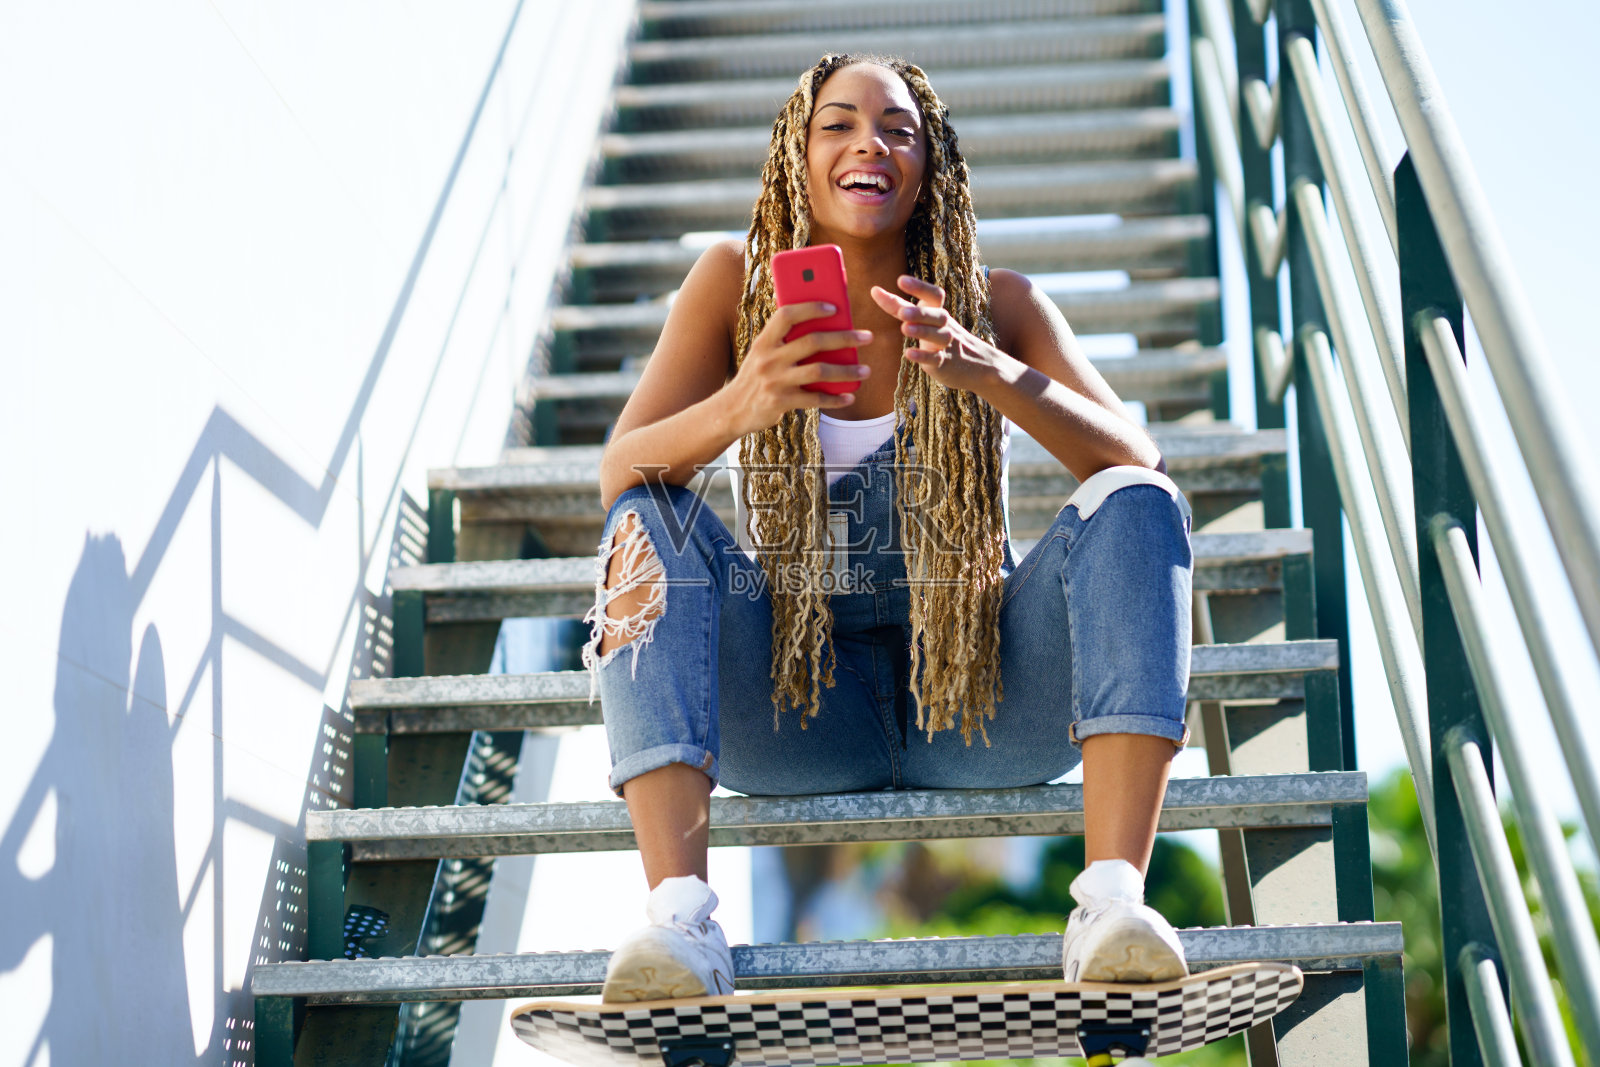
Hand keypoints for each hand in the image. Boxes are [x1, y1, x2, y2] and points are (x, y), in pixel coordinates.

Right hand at [721, 301, 872, 436]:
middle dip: (844, 338)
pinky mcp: (780, 402)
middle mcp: (768, 358)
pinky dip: (835, 399)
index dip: (811, 307)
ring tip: (865, 370)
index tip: (835, 308)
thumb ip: (784, 341)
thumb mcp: (762, 353)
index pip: (787, 315)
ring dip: (847, 370)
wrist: (731, 410)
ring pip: (819, 371)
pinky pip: (815, 399)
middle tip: (866, 337)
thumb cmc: (755, 377)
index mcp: (764, 341)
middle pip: (812, 342)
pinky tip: (849, 397)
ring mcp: (774, 381)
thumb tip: (824, 327)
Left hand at [870, 275, 1012, 394]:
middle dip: (920, 312)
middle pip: (937, 315)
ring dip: (922, 331)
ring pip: (938, 336)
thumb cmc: (940, 336)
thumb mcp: (923, 320)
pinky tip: (908, 354)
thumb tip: (874, 290)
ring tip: (904, 328)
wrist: (976, 365)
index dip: (919, 287)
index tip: (900, 280)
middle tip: (902, 312)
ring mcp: (946, 345)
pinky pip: (936, 359)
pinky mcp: (944, 364)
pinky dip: (923, 357)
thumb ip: (899, 306)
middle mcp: (944, 326)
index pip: (934, 295)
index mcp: (938, 312)